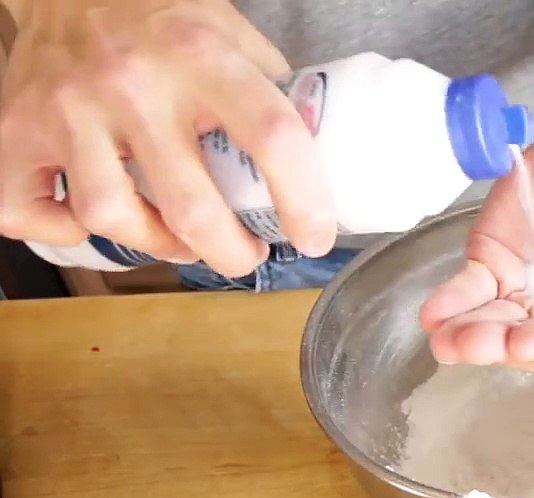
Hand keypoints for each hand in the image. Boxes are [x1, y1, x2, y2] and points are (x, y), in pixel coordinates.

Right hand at [0, 0, 335, 275]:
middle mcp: (130, 85)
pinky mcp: (14, 129)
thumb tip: (319, 150)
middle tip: (246, 253)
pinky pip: (28, 212)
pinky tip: (90, 219)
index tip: (315, 237)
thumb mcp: (229, 30)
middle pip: (192, 207)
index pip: (271, 136)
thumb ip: (272, 87)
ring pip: (113, 217)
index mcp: (199, 55)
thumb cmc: (156, 14)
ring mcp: (66, 110)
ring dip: (158, 245)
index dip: (304, 201)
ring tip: (180, 239)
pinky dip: (61, 232)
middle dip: (232, 253)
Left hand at [418, 127, 533, 403]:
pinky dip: (449, 303)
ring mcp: (523, 294)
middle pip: (529, 346)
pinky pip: (467, 290)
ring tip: (447, 339)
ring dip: (469, 335)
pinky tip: (434, 315)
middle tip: (476, 343)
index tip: (526, 341)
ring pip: (493, 325)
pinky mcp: (491, 265)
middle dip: (500, 346)